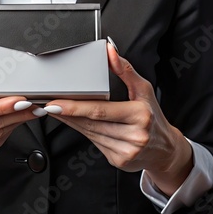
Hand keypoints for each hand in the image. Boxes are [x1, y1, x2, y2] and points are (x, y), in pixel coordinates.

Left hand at [44, 39, 193, 195]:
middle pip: (91, 123)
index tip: (55, 102)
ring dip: (70, 121)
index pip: (100, 110)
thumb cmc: (153, 117)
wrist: (164, 150)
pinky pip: (93, 142)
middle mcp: (134, 135)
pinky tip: (73, 121)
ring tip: (56, 110)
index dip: (75, 107)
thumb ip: (125, 71)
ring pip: (89, 133)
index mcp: (140, 115)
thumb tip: (110, 52)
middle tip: (48, 103)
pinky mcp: (118, 160)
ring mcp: (125, 151)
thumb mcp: (144, 90)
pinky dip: (81, 130)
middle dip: (67, 113)